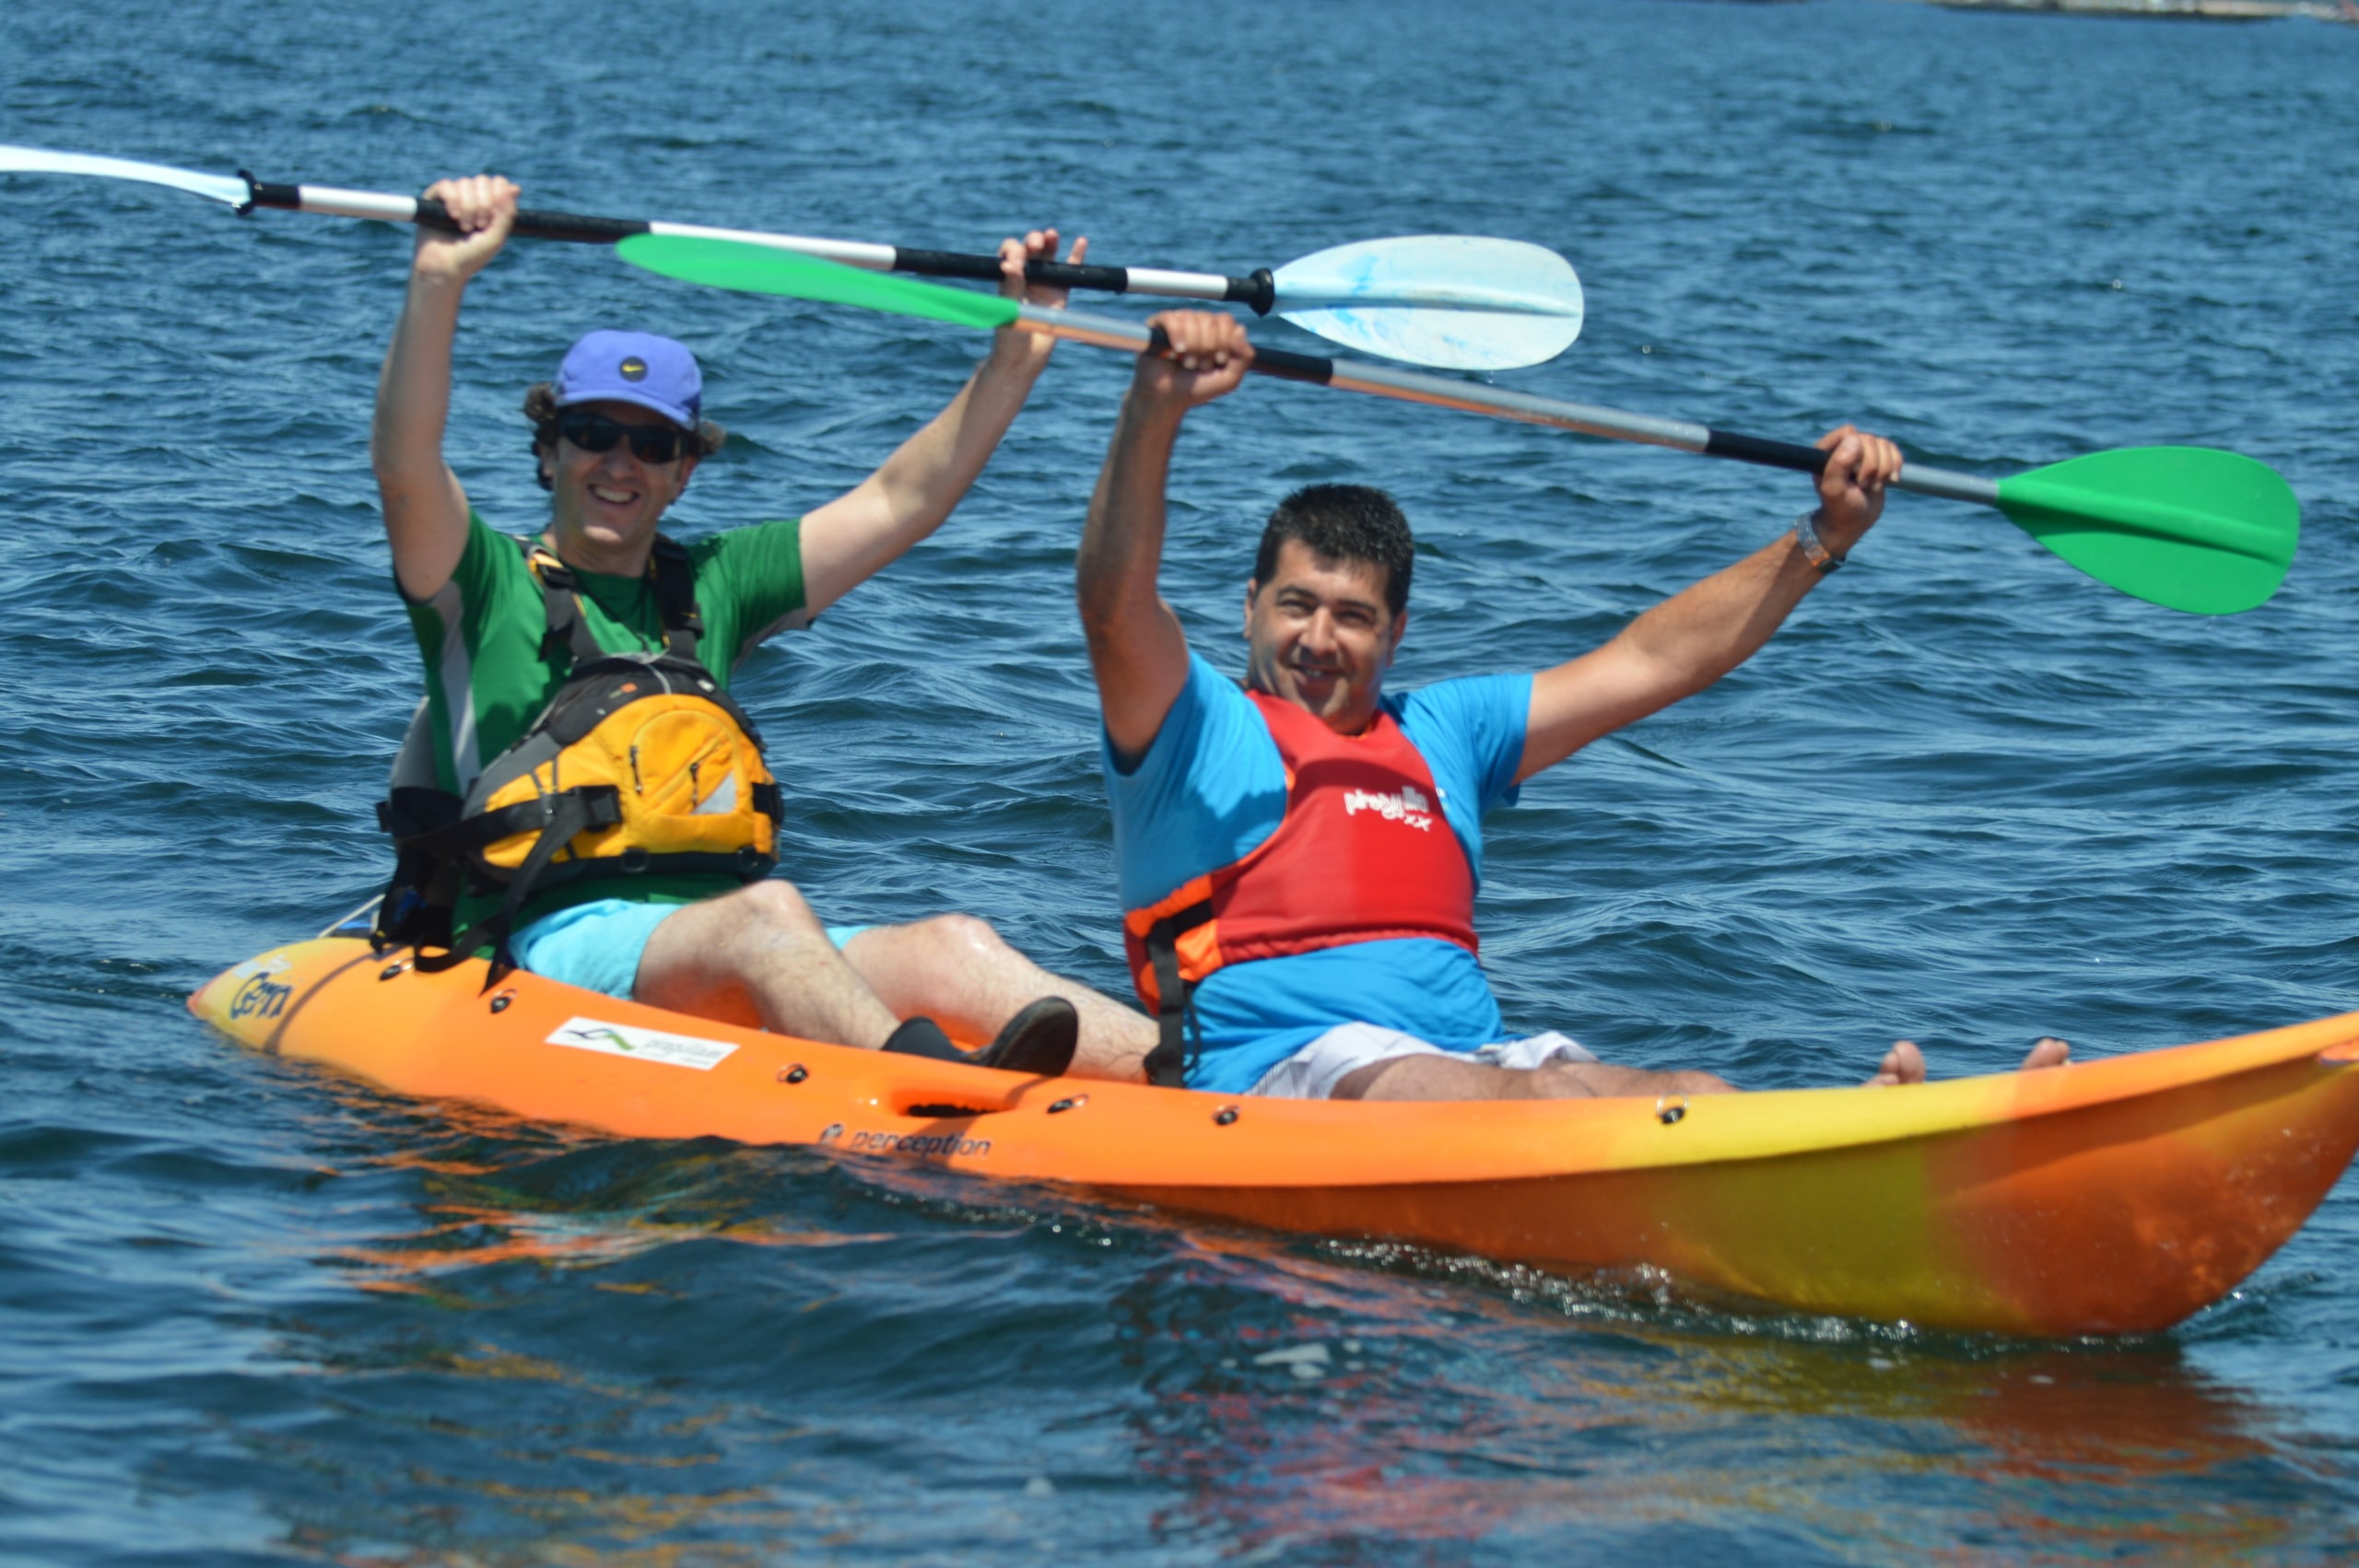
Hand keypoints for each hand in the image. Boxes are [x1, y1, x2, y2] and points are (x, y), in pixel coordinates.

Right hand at [412, 175, 517, 284]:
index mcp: (490, 205)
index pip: (499, 182)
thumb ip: (507, 214)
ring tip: (464, 228)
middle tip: (479, 226)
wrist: (444, 267)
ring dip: (468, 208)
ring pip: (465, 183)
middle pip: (483, 180)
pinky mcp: (435, 196)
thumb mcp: (496, 237)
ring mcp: (454, 195)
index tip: (494, 216)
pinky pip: (447, 185)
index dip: (499, 194)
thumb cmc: (472, 256)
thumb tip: (514, 188)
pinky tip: (453, 217)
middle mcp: (473, 197)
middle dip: (484, 205)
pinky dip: (452, 201)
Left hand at [990, 228, 1085, 371]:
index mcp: (1007, 277)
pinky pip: (1070, 271)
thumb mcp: (1008, 310)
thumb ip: (1011, 287)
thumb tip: (1010, 265)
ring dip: (1049, 242)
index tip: (1016, 262)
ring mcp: (1044, 282)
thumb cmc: (1009, 336)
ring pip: (1048, 255)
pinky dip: (1076, 256)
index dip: (1013, 251)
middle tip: (1035, 245)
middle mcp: (1025, 275)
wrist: (1024, 359)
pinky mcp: (1060, 293)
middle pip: (1030, 248)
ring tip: (1051, 235)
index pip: (1009, 253)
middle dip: (1032, 241)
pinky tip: (1081, 241)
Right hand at [1133, 309, 1252, 412]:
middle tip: (1200, 366)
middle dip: (1208, 348)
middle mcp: (1198, 322)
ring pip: (1192, 319)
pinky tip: (1177, 351)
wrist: (1168, 399)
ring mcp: (1179, 322)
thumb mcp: (1229, 379)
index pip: (1226, 321)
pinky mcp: (1159, 325)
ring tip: (1188, 364)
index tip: (1219, 360)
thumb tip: (1240, 329)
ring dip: (1193, 347)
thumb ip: (1245, 358)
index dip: (1225, 340)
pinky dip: (1177, 336)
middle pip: (1211, 320)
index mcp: (1217, 332)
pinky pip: (1172, 319)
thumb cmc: (1197, 388)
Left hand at [1811, 424, 1902, 555]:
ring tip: (1871, 485)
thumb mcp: (1834, 489)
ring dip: (1883, 469)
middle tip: (1862, 484)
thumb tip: (1854, 439)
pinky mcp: (1877, 457)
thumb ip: (1838, 465)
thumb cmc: (1839, 508)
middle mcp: (1843, 446)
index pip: (1848, 433)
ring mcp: (1862, 451)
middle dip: (1871, 466)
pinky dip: (1895, 466)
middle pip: (1869, 439)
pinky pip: (1893, 450)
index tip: (1853, 473)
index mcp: (1826, 450)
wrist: (1853, 522)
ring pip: (1883, 444)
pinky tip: (1888, 480)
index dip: (1856, 452)